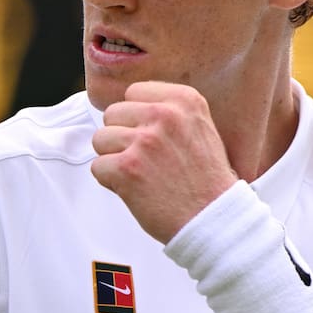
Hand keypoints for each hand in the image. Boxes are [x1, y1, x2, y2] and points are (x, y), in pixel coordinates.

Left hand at [91, 81, 239, 243]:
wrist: (214, 219)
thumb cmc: (206, 181)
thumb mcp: (200, 129)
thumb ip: (167, 112)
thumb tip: (129, 108)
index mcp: (184, 100)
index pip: (133, 93)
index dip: (135, 118)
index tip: (151, 136)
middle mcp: (164, 115)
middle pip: (113, 114)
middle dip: (121, 137)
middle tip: (146, 160)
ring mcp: (144, 141)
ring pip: (100, 139)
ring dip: (114, 159)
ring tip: (142, 175)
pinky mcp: (126, 168)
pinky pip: (97, 167)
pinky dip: (111, 182)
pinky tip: (136, 189)